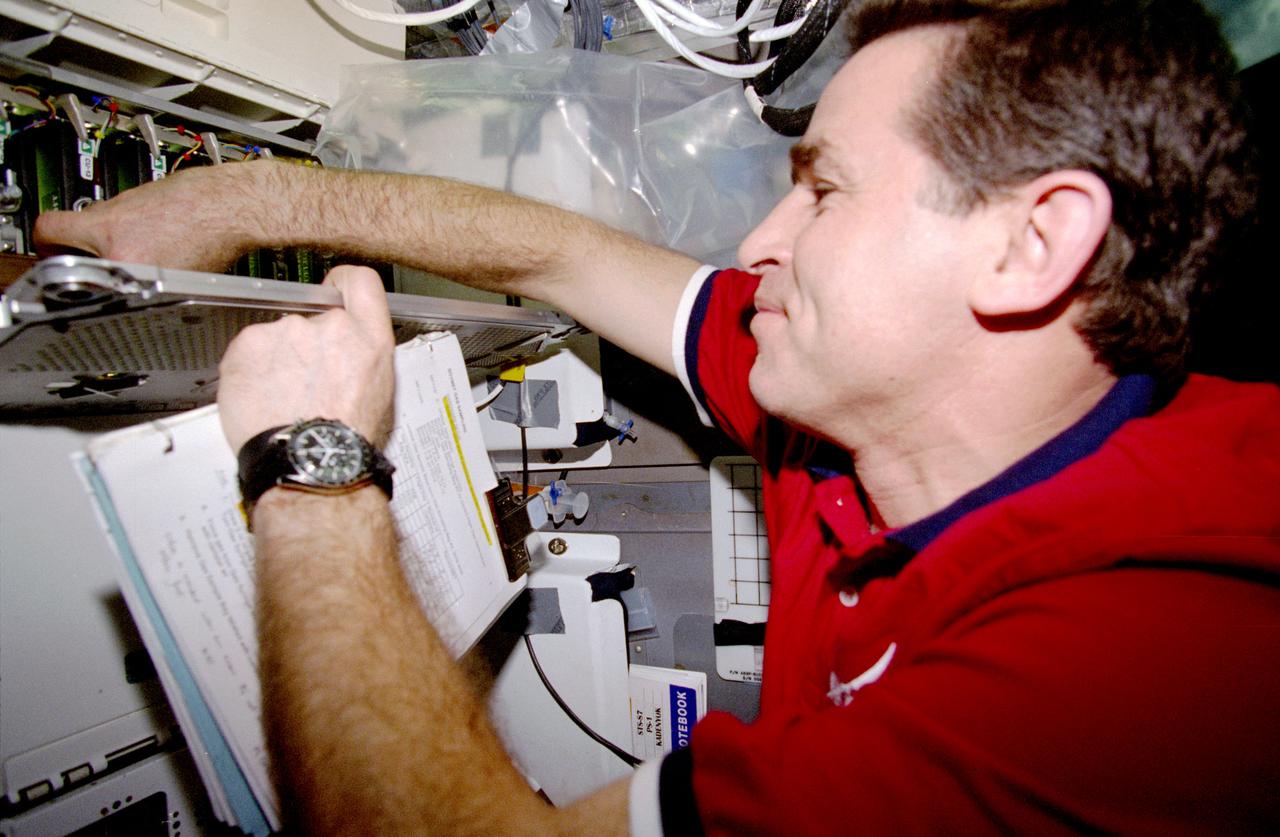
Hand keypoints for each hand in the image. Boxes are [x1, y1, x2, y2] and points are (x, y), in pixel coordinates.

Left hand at [34, 161, 274, 269]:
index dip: (46, 238)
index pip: (48, 233)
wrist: (234, 209)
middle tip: (101, 244)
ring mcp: (145, 281)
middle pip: (75, 264)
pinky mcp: (166, 291)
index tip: (49, 243)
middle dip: (84, 256)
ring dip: (114, 266)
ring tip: (141, 245)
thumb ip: (94, 218)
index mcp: (111, 235)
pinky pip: (136, 284)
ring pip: (106, 277)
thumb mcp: (130, 198)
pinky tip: (160, 256)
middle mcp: (126, 264)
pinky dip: (142, 274)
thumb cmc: (196, 199)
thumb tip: (73, 235)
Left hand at [217, 265, 395, 454]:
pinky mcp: (249, 344)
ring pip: (277, 338)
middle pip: (311, 319)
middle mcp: (329, 326)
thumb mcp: (380, 395)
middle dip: (304, 346)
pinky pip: (247, 351)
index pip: (360, 282)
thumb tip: (350, 353)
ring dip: (276, 361)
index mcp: (368, 339)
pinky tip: (261, 400)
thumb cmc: (346, 442)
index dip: (342, 283)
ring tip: (281, 401)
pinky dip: (250, 371)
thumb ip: (363, 357)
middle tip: (303, 385)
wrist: (309, 464)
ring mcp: (286, 331)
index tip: (331, 289)